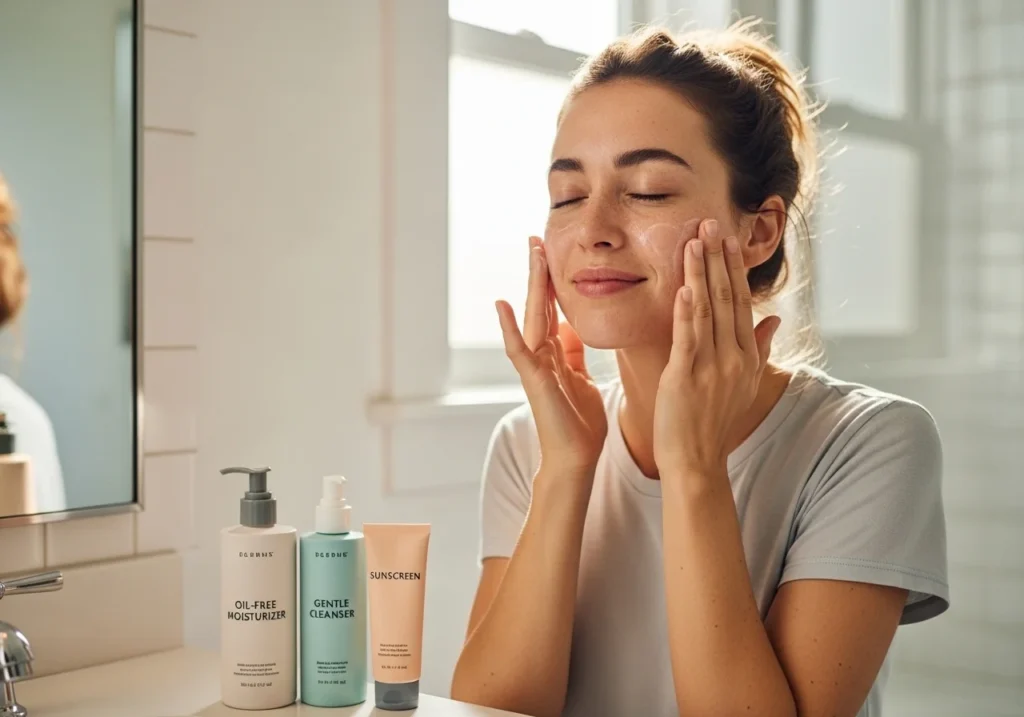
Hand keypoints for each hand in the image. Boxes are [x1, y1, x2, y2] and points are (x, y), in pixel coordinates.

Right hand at [496, 237, 607, 475]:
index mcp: (556, 352)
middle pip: (541, 305)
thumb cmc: (580, 424)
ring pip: (532, 317)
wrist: (576, 458)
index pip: (554, 308)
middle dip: (540, 272)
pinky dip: (508, 327)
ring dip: (532, 285)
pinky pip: (518, 348)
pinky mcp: (532, 379)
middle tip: (537, 238)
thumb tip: (572, 327)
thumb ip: (574, 352)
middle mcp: (542, 353)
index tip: (554, 252)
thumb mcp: (582, 377)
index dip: (554, 281)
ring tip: (532, 253)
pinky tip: (502, 304)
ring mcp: (535, 365)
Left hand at [653, 220, 780, 478]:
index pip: (741, 303)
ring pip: (708, 311)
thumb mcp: (745, 383)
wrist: (698, 461)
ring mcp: (712, 367)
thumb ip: (759, 349)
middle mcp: (734, 358)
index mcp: (746, 356)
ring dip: (701, 273)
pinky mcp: (686, 377)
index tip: (728, 239)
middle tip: (711, 223)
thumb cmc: (715, 422)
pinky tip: (684, 286)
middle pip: (727, 298)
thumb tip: (775, 319)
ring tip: (695, 240)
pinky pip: (688, 338)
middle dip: (719, 259)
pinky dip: (687, 311)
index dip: (734, 269)